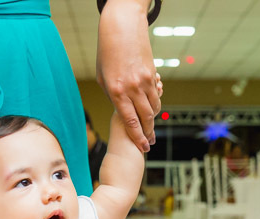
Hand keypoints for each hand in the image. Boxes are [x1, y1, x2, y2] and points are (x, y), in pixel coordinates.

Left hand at [96, 0, 159, 152]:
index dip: (137, 137)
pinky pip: (156, 95)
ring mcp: (144, 81)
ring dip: (152, 120)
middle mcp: (131, 88)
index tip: (143, 147)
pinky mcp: (152, 74)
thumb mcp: (103, 78)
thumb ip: (112, 97)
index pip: (130, 122)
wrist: (121, 30)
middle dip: (148, 133)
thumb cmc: (107, 54)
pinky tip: (151, 109)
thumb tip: (121, 112)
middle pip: (145, 118)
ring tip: (150, 128)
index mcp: (116, 92)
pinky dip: (155, 104)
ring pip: (154, 108)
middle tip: (149, 143)